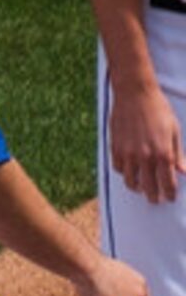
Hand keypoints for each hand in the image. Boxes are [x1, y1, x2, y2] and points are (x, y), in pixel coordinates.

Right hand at [110, 79, 185, 206]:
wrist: (135, 95)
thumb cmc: (158, 109)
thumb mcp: (174, 130)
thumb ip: (177, 154)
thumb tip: (182, 170)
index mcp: (163, 152)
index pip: (167, 182)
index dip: (169, 193)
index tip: (170, 198)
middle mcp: (145, 157)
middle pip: (148, 187)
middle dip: (153, 196)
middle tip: (156, 199)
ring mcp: (128, 155)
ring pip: (131, 182)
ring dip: (138, 188)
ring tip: (142, 189)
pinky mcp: (116, 150)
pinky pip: (120, 169)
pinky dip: (126, 174)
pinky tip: (131, 172)